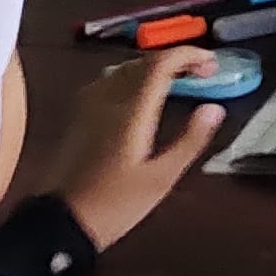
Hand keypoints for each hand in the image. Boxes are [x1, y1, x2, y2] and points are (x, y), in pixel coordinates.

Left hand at [46, 45, 224, 250]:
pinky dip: (134, 78)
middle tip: (202, 74)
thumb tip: (213, 109)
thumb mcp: (161, 178)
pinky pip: (110, 81)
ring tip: (178, 82)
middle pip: (144, 61)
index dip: (188, 54)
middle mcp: (108, 99)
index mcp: (131, 111)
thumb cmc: (115, 204)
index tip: (211, 63)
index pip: (161, 63)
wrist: (61, 221)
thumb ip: (189, 140)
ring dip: (155, 67)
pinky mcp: (79, 116)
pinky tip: (142, 97)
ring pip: (126, 68)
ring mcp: (89, 105)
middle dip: (177, 60)